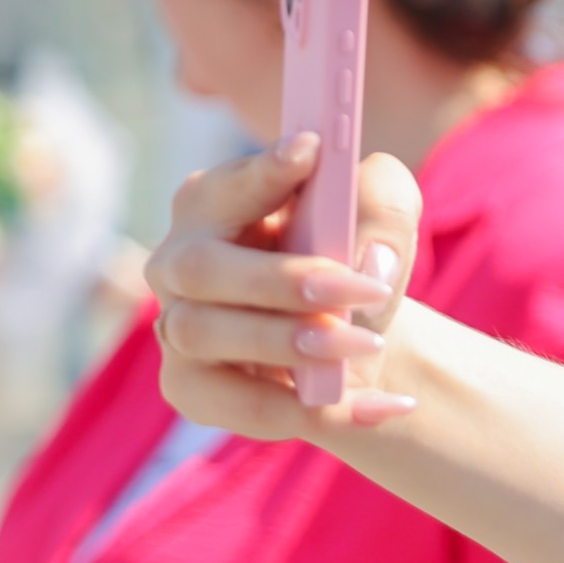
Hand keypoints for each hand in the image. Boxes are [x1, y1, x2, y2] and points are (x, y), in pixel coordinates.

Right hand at [141, 139, 427, 438]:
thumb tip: (370, 261)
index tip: (311, 151)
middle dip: (282, 280)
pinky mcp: (193, 389)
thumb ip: (381, 205)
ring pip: (206, 335)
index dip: (261, 173)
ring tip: (369, 345)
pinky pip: (243, 407)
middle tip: (361, 290)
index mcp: (216, 204)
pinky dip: (320, 411)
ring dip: (292, 343)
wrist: (358, 340)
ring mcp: (177, 328)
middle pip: (199, 268)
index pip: (224, 185)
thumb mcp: (382, 214)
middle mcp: (179, 263)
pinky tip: (386, 403)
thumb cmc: (355, 257)